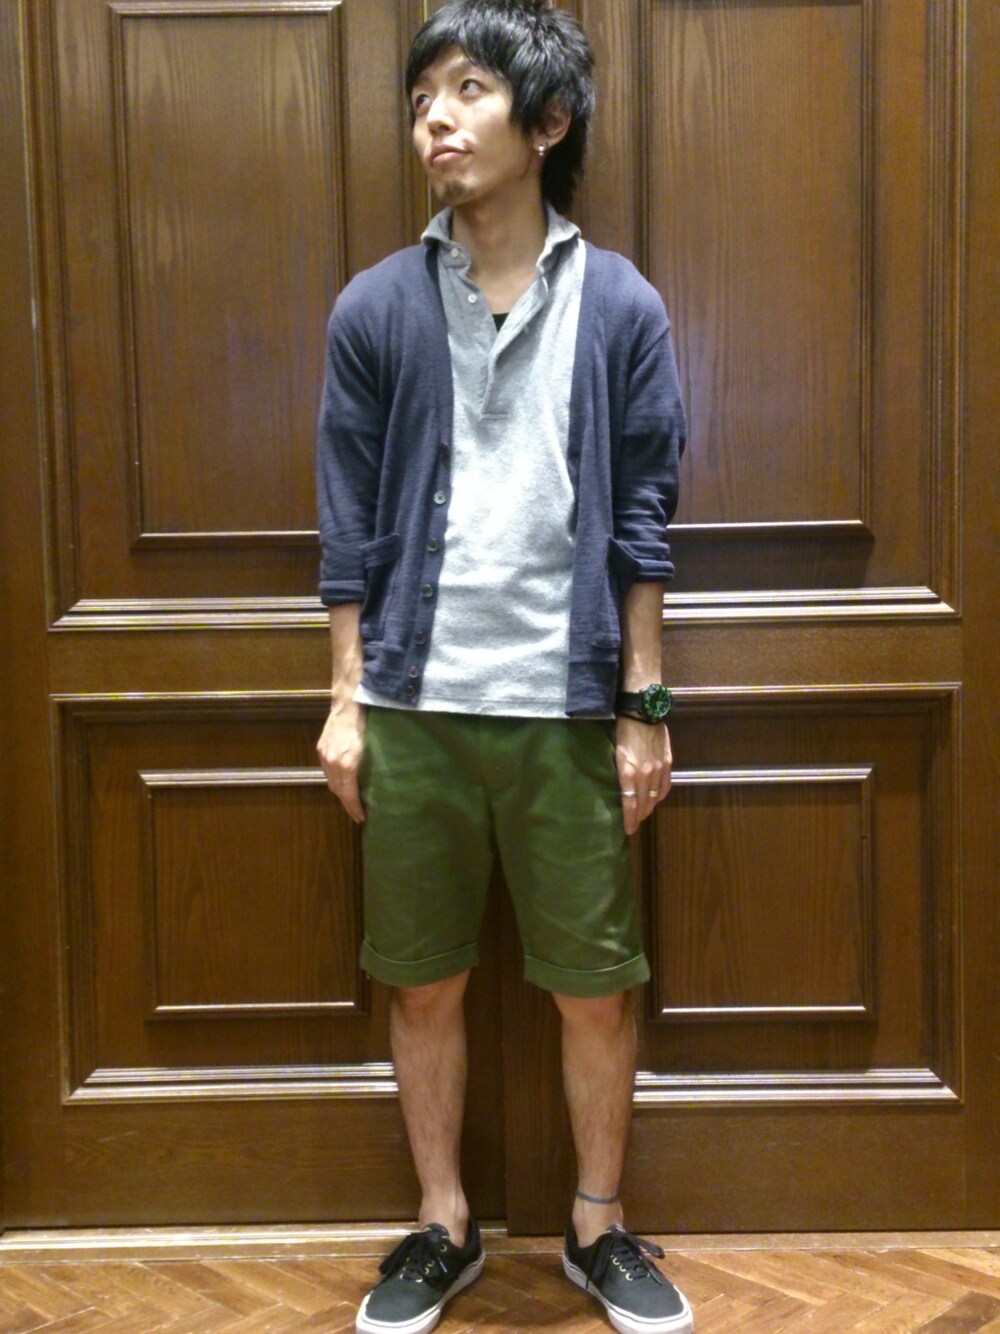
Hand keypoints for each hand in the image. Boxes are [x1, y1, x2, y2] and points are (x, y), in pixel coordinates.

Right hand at [317, 699, 366, 822]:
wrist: (347, 704)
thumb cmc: (366, 723)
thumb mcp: (372, 747)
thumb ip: (370, 766)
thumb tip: (377, 783)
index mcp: (347, 763)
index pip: (349, 794)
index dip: (355, 808)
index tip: (362, 818)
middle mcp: (332, 762)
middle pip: (338, 791)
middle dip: (347, 805)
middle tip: (357, 814)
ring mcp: (325, 755)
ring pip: (331, 782)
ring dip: (340, 793)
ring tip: (350, 801)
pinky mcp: (321, 749)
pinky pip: (327, 772)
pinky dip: (335, 780)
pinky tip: (343, 782)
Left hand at [615, 716, 671, 834]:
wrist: (643, 712)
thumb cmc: (623, 731)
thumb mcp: (615, 754)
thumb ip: (620, 773)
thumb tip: (620, 789)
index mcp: (628, 772)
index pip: (630, 804)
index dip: (629, 820)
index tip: (628, 830)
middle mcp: (644, 774)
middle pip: (643, 804)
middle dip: (638, 816)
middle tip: (634, 823)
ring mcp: (658, 769)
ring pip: (655, 797)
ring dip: (649, 807)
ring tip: (643, 813)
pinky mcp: (668, 763)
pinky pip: (665, 786)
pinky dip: (660, 795)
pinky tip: (655, 798)